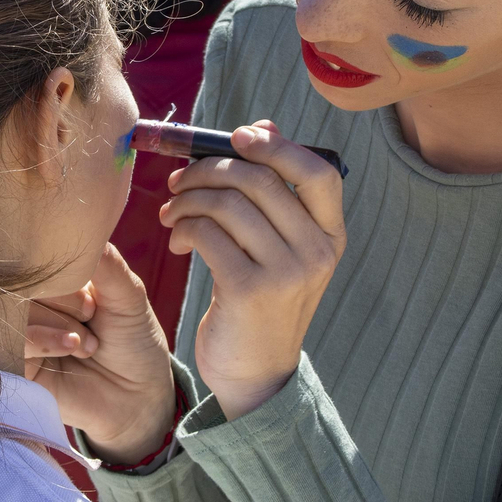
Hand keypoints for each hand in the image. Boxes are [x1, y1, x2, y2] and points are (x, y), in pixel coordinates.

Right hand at [25, 244, 175, 463]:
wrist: (139, 397)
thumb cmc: (134, 342)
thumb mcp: (128, 296)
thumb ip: (107, 264)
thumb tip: (85, 226)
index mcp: (56, 279)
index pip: (38, 255)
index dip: (63, 268)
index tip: (94, 290)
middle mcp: (34, 302)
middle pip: (23, 281)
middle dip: (62, 298)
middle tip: (92, 314)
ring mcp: (22, 333)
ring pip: (15, 310)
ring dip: (55, 323)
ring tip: (88, 342)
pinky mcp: (16, 365)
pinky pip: (11, 342)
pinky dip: (42, 340)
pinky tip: (70, 346)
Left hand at [162, 121, 344, 419]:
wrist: (254, 375)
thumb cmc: (260, 300)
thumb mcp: (279, 247)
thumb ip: (274, 192)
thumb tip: (263, 126)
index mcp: (331, 235)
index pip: (319, 172)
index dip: (279, 146)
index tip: (238, 137)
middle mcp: (316, 251)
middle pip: (260, 180)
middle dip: (209, 170)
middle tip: (178, 181)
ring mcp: (286, 272)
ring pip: (229, 204)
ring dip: (188, 200)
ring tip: (171, 212)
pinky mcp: (249, 290)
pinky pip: (208, 234)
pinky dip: (184, 228)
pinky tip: (177, 240)